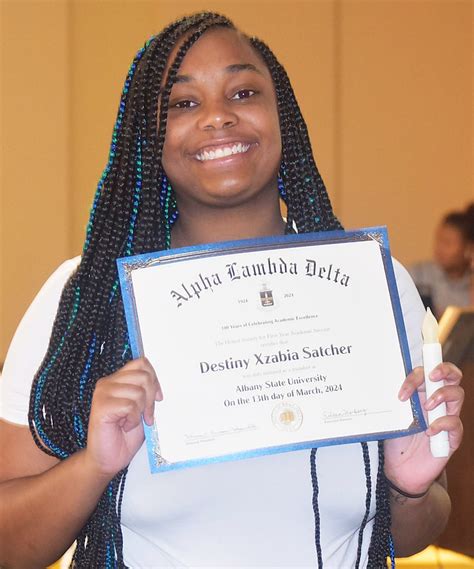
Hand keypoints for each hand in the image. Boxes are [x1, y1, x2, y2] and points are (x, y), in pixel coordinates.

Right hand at [85, 358, 161, 478]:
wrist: (108, 459)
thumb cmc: (125, 435)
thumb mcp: (142, 408)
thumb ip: (147, 392)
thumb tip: (159, 383)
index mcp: (117, 380)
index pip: (141, 363)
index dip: (154, 379)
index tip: (158, 398)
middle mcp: (107, 383)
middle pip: (143, 376)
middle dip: (151, 398)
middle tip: (146, 415)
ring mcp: (102, 394)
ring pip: (138, 392)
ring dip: (141, 411)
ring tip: (131, 422)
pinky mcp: (101, 407)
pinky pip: (129, 406)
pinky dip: (133, 419)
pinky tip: (124, 426)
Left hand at [384, 363, 463, 493]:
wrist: (401, 469)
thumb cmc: (397, 439)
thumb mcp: (393, 416)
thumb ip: (395, 400)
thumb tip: (384, 383)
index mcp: (423, 393)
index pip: (430, 372)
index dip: (423, 369)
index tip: (409, 378)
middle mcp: (438, 402)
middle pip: (452, 376)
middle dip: (444, 369)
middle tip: (431, 376)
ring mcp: (446, 417)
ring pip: (457, 395)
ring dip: (441, 395)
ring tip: (425, 407)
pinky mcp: (451, 437)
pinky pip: (455, 424)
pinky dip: (442, 424)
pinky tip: (428, 431)